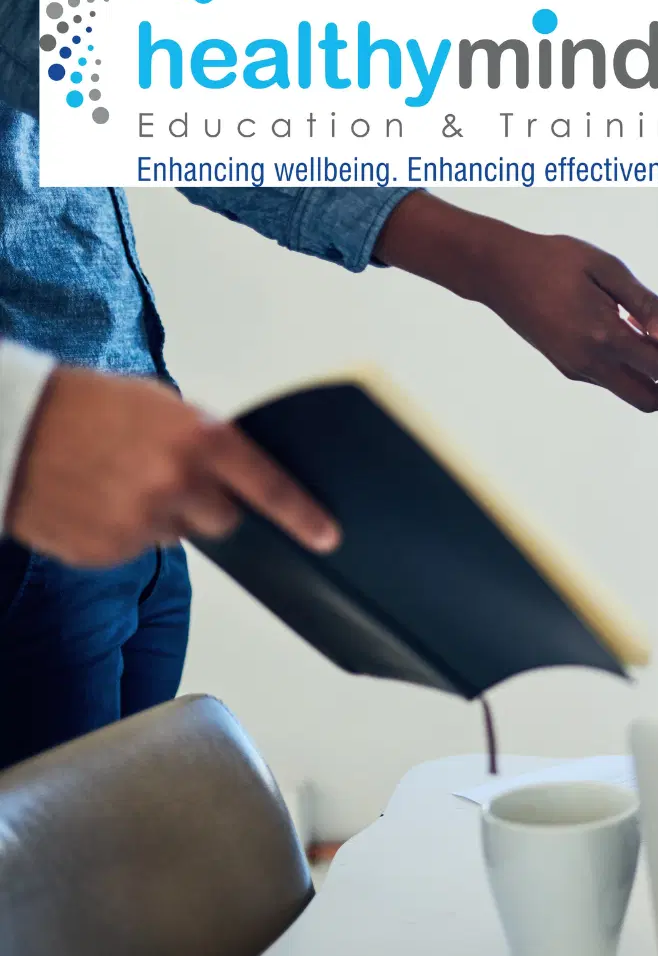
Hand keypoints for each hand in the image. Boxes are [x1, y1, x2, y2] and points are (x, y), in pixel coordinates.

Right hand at [5, 368, 339, 567]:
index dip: (302, 515)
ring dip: (161, 516)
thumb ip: (202, 438)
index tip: (327, 536)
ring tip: (119, 482)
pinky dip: (123, 531)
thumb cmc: (82, 404)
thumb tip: (237, 469)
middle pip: (225, 519)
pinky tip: (96, 500)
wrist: (8, 428)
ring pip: (177, 534)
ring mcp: (142, 523)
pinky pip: (136, 549)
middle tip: (171, 480)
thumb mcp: (158, 405)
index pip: (269, 487)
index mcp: (198, 440)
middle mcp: (177, 484)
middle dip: (208, 505)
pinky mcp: (109, 551)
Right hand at [372, 193, 657, 413]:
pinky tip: (645, 347)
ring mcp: (576, 368)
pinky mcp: (568, 366)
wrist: (496, 270)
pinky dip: (635, 371)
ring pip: (629, 391)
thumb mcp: (607, 269)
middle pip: (649, 397)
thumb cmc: (550, 260)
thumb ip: (646, 304)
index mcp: (603, 334)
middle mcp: (589, 360)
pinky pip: (611, 379)